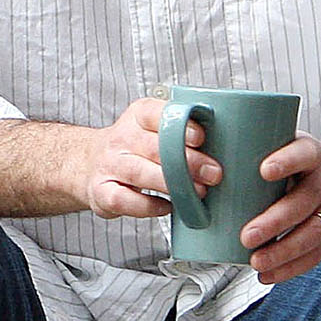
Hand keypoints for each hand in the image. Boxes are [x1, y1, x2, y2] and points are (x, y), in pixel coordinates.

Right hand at [80, 97, 221, 218]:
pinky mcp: (101, 192)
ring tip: (198, 192)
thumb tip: (231, 143)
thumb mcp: (152, 129)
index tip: (201, 138)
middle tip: (214, 173)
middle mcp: (120, 138)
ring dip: (172, 184)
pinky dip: (149, 206)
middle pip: (153, 147)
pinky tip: (168, 206)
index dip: (179, 125)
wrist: (89, 164)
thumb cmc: (135, 149)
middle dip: (187, 161)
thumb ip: (181, 131)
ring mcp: (109, 165)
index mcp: (137, 117)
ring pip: (139, 173)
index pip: (154, 113)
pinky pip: (125, 200)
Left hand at [238, 134, 320, 285]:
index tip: (264, 171)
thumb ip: (256, 155)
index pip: (304, 154)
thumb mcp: (287, 149)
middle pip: (302, 203)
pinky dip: (290, 268)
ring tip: (256, 262)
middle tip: (246, 236)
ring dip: (281, 252)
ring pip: (311, 234)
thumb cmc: (302, 165)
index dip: (287, 162)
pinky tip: (268, 274)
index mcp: (312, 155)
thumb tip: (204, 171)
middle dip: (274, 222)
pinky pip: (315, 256)